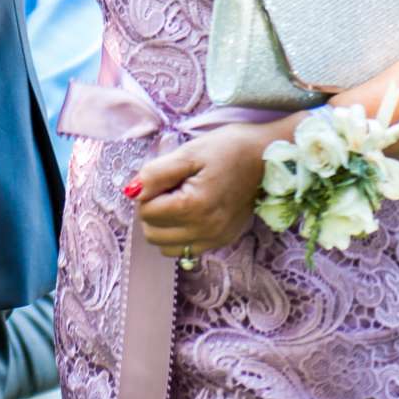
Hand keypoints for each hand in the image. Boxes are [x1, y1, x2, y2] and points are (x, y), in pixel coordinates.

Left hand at [131, 122, 278, 259]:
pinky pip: (185, 250)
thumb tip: (132, 192)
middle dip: (154, 209)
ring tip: (181, 199)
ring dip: (164, 225)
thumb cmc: (228, 148)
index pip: (146, 211)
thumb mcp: (189, 152)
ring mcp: (215, 239)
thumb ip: (156, 174)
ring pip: (165, 247)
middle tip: (172, 187)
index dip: (149, 191)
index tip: (166, 176)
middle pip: (153, 233)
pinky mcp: (222, 241)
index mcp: (195, 207)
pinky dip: (179, 234)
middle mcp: (205, 230)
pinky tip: (191, 212)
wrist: (266, 156)